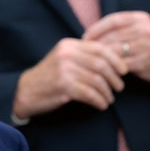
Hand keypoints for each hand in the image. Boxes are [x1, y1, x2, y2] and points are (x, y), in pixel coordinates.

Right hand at [13, 37, 127, 119]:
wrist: (25, 91)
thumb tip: (114, 59)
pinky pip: (90, 94)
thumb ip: (83, 56)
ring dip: (107, 92)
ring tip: (109, 99)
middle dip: (114, 78)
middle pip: (101, 64)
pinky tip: (100, 105)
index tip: (124, 71)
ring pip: (97, 80)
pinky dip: (99, 101)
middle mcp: (66, 54)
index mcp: (68, 45)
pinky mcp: (63, 86)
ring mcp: (64, 70)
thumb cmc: (48, 77)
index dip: (116, 60)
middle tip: (119, 87)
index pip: (100, 48)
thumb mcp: (63, 59)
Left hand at [83, 11, 149, 89]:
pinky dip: (108, 66)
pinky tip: (101, 69)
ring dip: (99, 56)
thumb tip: (88, 33)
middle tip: (83, 51)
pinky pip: (119, 63)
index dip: (95, 29)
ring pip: (113, 49)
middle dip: (95, 44)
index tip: (84, 37)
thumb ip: (119, 29)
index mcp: (141, 18)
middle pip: (111, 35)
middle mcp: (145, 29)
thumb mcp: (138, 31)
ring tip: (90, 59)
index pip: (112, 20)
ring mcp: (146, 45)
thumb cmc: (148, 47)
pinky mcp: (144, 60)